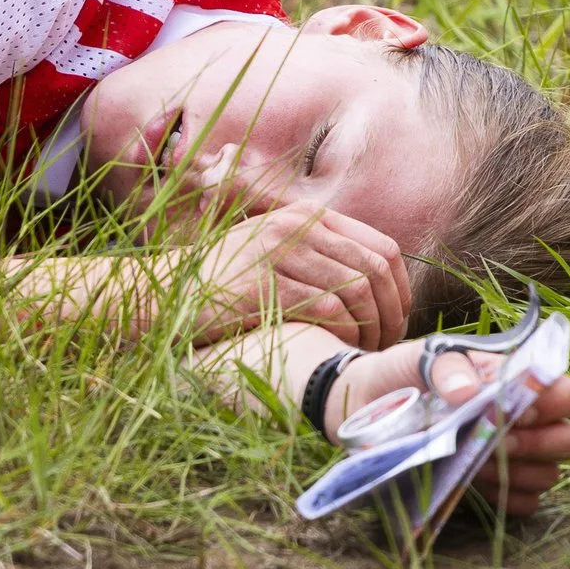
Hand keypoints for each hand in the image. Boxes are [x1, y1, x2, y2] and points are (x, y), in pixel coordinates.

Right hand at [185, 205, 412, 352]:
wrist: (167, 293)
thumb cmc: (226, 281)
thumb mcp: (274, 252)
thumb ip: (318, 255)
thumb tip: (377, 284)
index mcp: (305, 216)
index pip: (383, 247)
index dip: (402, 289)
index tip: (397, 321)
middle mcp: (295, 226)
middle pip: (376, 269)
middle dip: (392, 314)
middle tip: (386, 345)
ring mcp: (278, 252)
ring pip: (357, 289)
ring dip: (371, 328)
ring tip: (364, 352)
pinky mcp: (263, 283)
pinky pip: (329, 307)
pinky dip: (345, 333)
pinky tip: (339, 349)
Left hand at [331, 343, 569, 517]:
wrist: (365, 405)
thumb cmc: (400, 374)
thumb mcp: (420, 358)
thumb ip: (448, 366)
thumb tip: (469, 392)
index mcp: (513, 382)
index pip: (565, 392)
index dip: (554, 402)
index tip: (520, 406)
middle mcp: (522, 420)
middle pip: (568, 439)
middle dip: (540, 442)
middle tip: (497, 437)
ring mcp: (510, 456)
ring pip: (549, 473)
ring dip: (520, 470)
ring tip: (480, 457)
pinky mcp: (492, 485)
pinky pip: (525, 502)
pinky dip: (508, 495)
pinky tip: (478, 482)